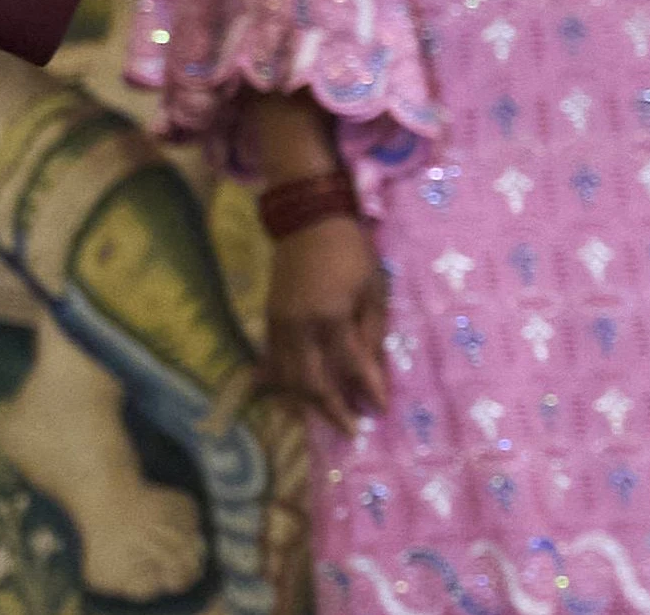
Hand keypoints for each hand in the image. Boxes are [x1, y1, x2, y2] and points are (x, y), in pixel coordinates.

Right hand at [262, 211, 389, 434]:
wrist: (308, 220)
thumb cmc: (349, 252)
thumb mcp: (372, 290)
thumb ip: (371, 334)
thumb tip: (373, 375)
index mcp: (330, 316)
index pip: (351, 366)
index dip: (367, 391)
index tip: (380, 410)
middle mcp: (300, 327)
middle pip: (312, 383)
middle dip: (332, 410)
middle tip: (350, 429)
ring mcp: (280, 325)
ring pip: (288, 378)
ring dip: (306, 403)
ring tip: (325, 418)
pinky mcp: (270, 320)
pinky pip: (274, 361)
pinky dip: (284, 383)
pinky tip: (295, 397)